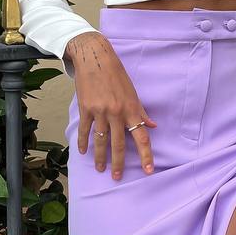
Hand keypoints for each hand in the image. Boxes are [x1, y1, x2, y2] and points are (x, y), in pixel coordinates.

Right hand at [64, 31, 156, 178]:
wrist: (95, 57)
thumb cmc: (116, 74)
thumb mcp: (133, 92)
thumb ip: (141, 111)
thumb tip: (152, 126)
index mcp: (131, 109)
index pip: (142, 136)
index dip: (146, 155)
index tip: (149, 170)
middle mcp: (117, 112)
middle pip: (119, 144)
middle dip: (119, 163)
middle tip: (117, 177)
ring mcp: (100, 111)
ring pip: (101, 141)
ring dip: (100, 157)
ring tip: (100, 169)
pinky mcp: (86, 109)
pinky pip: (85, 130)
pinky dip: (83, 142)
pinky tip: (83, 152)